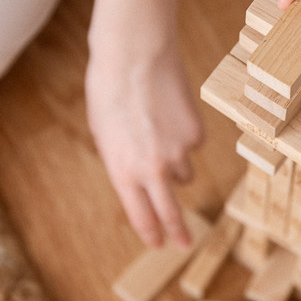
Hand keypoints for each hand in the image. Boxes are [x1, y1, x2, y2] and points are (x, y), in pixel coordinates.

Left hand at [85, 38, 203, 248]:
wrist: (136, 55)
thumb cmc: (110, 90)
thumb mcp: (104, 134)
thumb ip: (122, 162)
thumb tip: (140, 176)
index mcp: (123, 172)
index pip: (141, 216)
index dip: (151, 234)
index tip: (159, 244)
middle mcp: (153, 170)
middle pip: (170, 212)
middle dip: (178, 232)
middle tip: (184, 245)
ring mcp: (179, 153)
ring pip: (184, 173)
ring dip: (175, 164)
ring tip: (158, 132)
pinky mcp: (197, 134)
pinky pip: (193, 144)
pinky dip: (183, 135)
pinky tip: (169, 111)